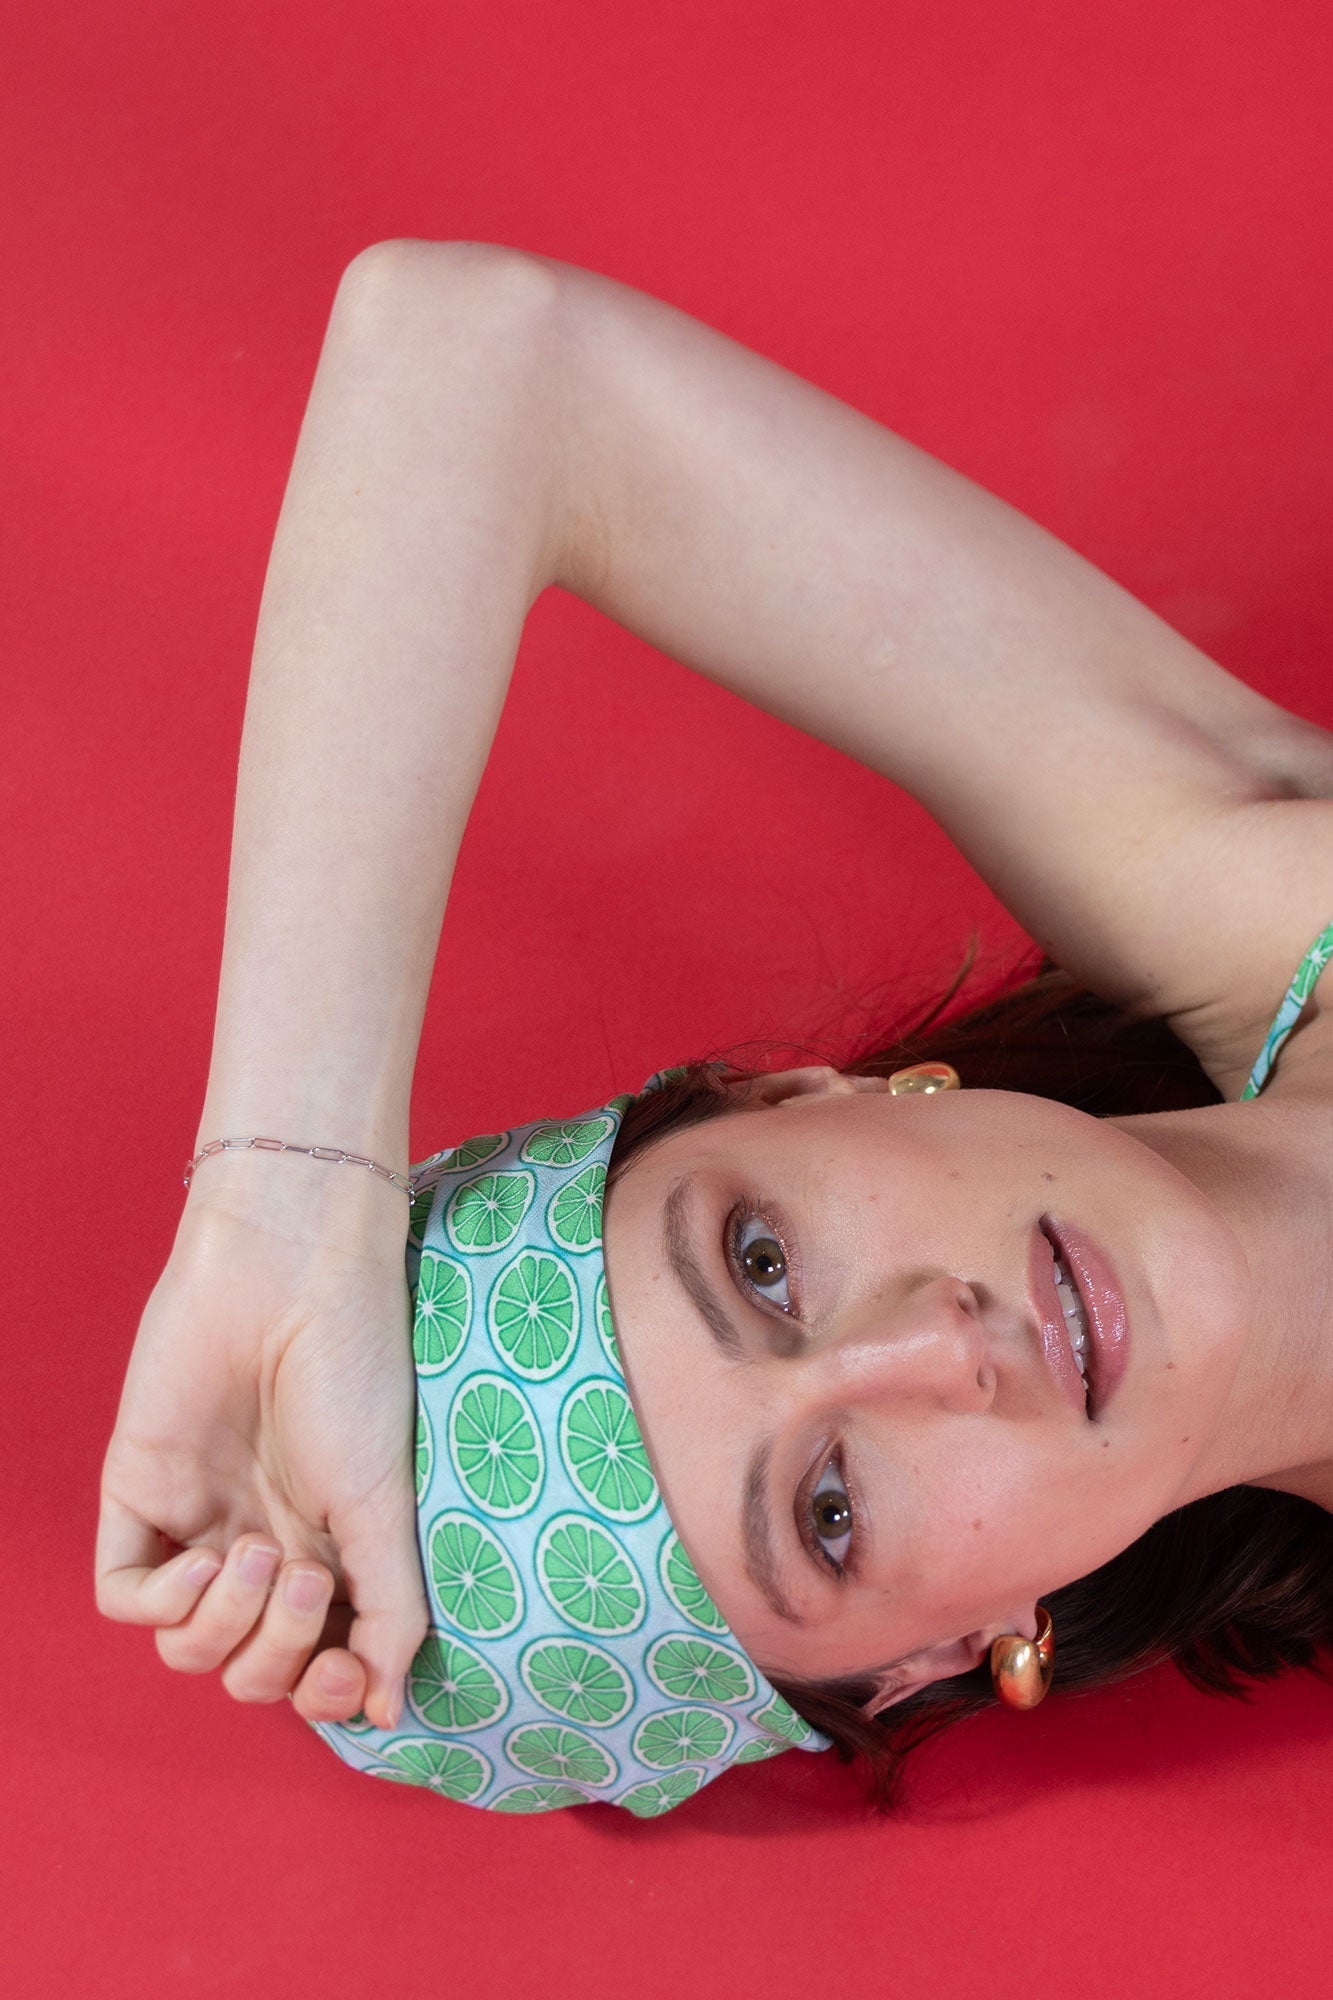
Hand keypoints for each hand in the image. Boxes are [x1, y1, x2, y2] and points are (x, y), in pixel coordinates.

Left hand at [95, 1196, 429, 1730]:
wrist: (291, 1282)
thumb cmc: (354, 1375)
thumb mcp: (387, 1504)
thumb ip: (391, 1610)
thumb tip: (387, 1712)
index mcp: (327, 1549)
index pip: (312, 1665)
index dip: (324, 1693)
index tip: (350, 1673)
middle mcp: (261, 1546)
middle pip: (249, 1669)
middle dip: (280, 1654)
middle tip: (307, 1579)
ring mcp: (197, 1524)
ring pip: (186, 1648)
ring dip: (226, 1626)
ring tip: (256, 1555)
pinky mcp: (138, 1495)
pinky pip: (125, 1597)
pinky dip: (165, 1603)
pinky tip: (207, 1558)